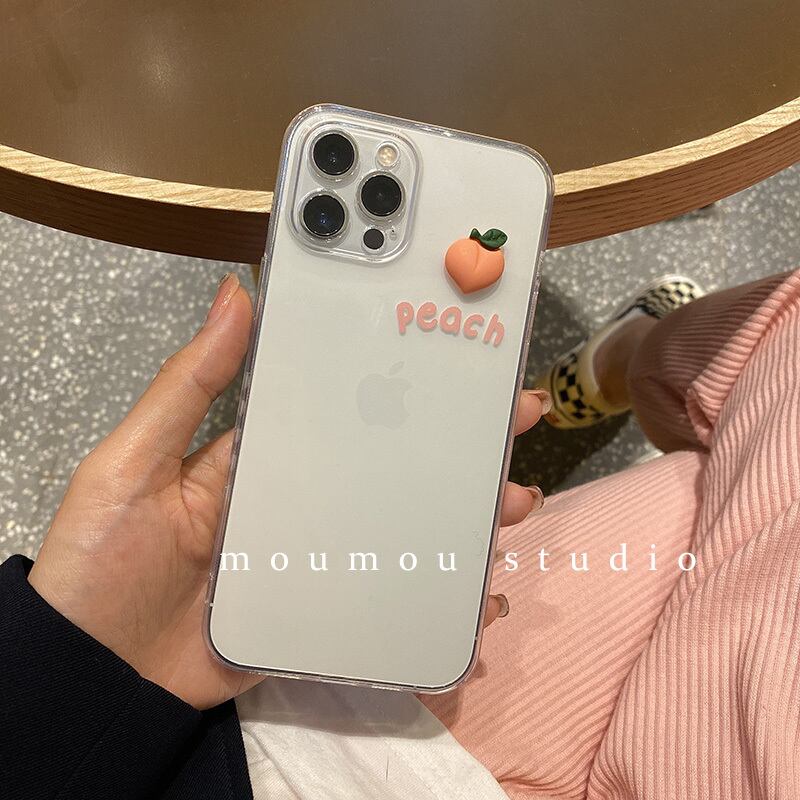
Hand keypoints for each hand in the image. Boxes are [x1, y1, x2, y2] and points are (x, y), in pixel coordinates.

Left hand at [28, 272, 545, 708]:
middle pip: (392, 466)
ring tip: (514, 502)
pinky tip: (482, 593)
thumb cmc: (104, 558)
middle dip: (456, 443)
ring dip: (462, 515)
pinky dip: (439, 595)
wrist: (95, 677)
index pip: (345, 409)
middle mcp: (301, 502)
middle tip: (516, 417)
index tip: (458, 355)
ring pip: (405, 529)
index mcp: (264, 456)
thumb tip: (235, 293)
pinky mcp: (323, 613)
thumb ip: (189, 384)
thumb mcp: (136, 460)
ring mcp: (318, 560)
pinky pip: (391, 599)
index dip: (400, 382)